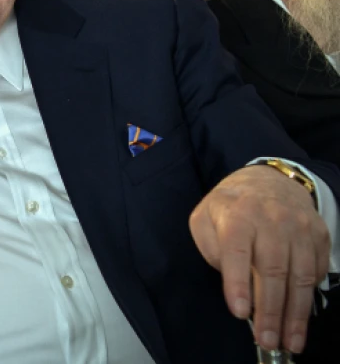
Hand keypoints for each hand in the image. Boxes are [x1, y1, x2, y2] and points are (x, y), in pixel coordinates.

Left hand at [190, 164, 329, 353]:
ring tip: (290, 341)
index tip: (240, 312)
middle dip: (270, 310)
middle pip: (273, 270)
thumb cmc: (230, 208)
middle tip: (267, 340)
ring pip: (300, 276)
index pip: (236, 251)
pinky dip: (308, 296)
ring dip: (295, 313)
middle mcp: (271, 220)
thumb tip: (231, 281)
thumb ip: (210, 248)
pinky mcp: (319, 236)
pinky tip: (300, 315)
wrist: (268, 182)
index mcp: (237, 215)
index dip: (238, 283)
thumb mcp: (205, 219)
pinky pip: (316, 272)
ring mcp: (300, 227)